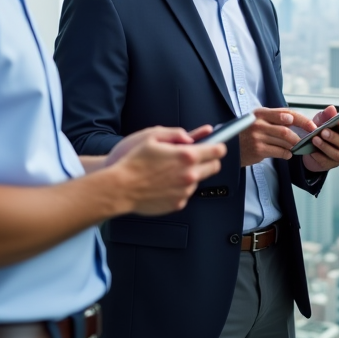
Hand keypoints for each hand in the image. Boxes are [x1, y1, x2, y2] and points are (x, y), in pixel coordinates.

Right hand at [107, 127, 224, 214]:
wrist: (120, 188)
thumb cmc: (133, 162)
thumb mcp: (152, 136)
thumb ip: (177, 133)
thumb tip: (191, 137)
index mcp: (186, 156)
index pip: (217, 151)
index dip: (218, 146)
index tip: (216, 146)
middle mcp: (189, 175)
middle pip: (214, 167)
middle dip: (208, 160)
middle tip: (196, 158)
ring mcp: (185, 191)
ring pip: (199, 180)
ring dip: (191, 174)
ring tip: (171, 171)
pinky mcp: (178, 203)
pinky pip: (186, 193)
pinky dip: (180, 188)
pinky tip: (165, 183)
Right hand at [239, 107, 314, 165]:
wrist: (231, 147)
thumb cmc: (248, 133)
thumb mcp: (258, 120)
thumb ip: (275, 118)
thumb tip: (298, 121)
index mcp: (261, 113)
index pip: (287, 113)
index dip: (302, 120)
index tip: (312, 126)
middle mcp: (258, 123)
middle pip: (286, 129)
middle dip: (299, 136)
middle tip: (306, 140)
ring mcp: (258, 136)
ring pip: (284, 141)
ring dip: (293, 146)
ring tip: (295, 147)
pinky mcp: (258, 149)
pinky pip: (280, 152)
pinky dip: (287, 154)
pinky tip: (287, 154)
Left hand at [302, 105, 338, 171]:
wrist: (309, 147)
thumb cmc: (320, 130)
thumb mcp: (321, 121)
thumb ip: (326, 115)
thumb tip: (331, 108)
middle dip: (334, 137)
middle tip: (323, 131)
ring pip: (337, 154)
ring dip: (326, 147)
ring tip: (315, 140)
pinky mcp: (331, 164)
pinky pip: (326, 162)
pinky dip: (318, 156)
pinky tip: (312, 151)